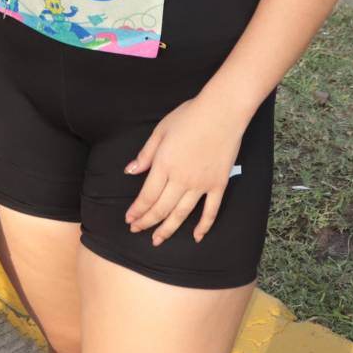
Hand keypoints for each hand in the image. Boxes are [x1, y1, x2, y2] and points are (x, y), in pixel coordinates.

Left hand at [124, 95, 247, 244]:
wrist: (222, 111)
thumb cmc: (190, 116)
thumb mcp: (161, 130)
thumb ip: (146, 154)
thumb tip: (130, 171)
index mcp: (164, 165)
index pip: (147, 196)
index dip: (137, 211)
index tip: (130, 220)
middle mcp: (181, 179)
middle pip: (161, 208)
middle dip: (147, 222)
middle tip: (137, 231)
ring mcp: (201, 184)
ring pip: (181, 214)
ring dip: (168, 229)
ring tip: (158, 240)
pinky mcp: (218, 184)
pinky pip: (210, 211)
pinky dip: (203, 226)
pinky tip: (196, 237)